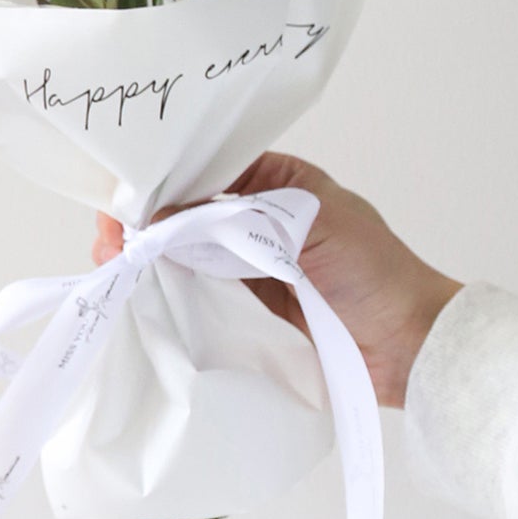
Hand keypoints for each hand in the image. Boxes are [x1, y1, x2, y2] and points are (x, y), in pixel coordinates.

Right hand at [93, 152, 461, 406]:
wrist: (410, 347)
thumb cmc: (374, 272)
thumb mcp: (307, 225)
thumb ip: (235, 218)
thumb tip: (163, 218)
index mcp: (277, 182)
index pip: (206, 171)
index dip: (162, 181)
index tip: (125, 198)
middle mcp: (256, 218)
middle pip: (185, 211)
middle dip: (144, 219)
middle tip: (108, 238)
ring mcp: (248, 263)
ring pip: (184, 250)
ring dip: (147, 254)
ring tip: (110, 261)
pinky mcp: (244, 304)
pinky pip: (197, 289)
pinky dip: (166, 286)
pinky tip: (136, 287)